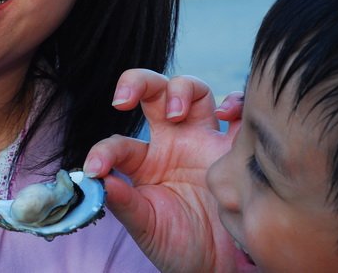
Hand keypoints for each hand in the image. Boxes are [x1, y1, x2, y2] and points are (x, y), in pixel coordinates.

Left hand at [83, 69, 241, 272]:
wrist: (220, 268)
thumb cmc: (179, 246)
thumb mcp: (146, 228)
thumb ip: (124, 204)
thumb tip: (99, 182)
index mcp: (144, 162)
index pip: (119, 144)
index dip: (104, 153)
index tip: (97, 169)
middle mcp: (173, 143)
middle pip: (154, 93)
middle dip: (137, 83)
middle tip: (123, 100)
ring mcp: (204, 141)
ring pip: (193, 92)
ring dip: (181, 89)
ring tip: (176, 113)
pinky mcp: (236, 148)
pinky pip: (240, 113)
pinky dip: (235, 102)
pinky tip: (225, 114)